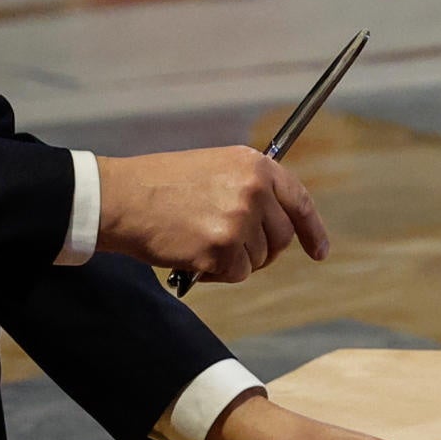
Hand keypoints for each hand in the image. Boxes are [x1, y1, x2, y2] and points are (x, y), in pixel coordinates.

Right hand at [97, 148, 328, 284]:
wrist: (121, 198)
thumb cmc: (160, 185)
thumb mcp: (214, 168)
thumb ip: (249, 188)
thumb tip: (273, 222)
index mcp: (254, 165)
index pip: (299, 201)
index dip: (313, 230)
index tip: (319, 251)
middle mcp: (253, 190)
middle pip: (281, 238)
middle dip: (262, 251)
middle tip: (233, 250)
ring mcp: (238, 220)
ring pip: (259, 259)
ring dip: (234, 260)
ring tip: (200, 242)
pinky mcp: (221, 249)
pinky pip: (236, 274)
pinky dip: (217, 274)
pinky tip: (192, 255)